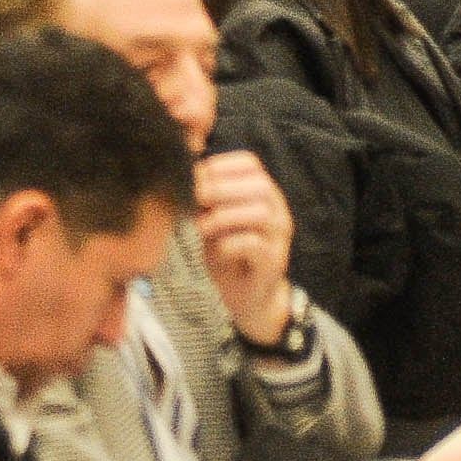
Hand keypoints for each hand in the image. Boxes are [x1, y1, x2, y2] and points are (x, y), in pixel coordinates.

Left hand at [194, 150, 296, 344]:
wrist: (247, 297)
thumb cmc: (227, 254)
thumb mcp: (212, 222)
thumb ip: (205, 202)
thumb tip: (181, 179)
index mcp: (263, 193)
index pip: (250, 162)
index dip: (220, 165)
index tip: (195, 180)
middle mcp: (277, 210)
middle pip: (259, 184)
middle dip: (221, 189)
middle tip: (195, 203)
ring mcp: (279, 236)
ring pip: (260, 211)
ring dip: (223, 217)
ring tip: (202, 229)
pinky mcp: (274, 261)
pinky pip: (255, 244)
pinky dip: (229, 244)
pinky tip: (217, 251)